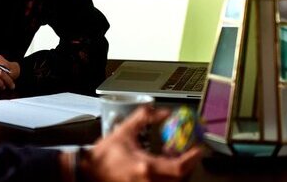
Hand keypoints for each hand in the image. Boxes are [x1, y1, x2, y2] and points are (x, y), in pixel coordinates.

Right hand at [80, 106, 202, 181]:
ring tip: (174, 158)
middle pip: (181, 178)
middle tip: (189, 152)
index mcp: (146, 167)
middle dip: (188, 165)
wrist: (89, 172)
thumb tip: (162, 111)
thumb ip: (143, 118)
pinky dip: (169, 176)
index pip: (179, 167)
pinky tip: (162, 165)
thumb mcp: (124, 131)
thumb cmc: (104, 154)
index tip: (198, 148)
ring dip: (179, 171)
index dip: (192, 158)